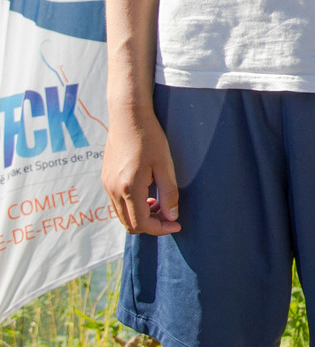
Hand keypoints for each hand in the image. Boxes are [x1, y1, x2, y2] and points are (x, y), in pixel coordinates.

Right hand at [102, 111, 179, 235]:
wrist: (128, 117)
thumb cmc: (149, 138)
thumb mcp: (165, 165)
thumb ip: (169, 193)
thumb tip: (171, 217)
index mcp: (129, 187)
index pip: (142, 223)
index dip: (160, 229)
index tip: (176, 224)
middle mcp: (114, 190)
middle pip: (130, 224)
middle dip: (151, 225)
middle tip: (169, 214)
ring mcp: (107, 185)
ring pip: (122, 216)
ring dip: (141, 216)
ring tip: (160, 203)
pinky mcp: (106, 179)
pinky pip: (117, 204)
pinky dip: (133, 207)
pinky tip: (147, 194)